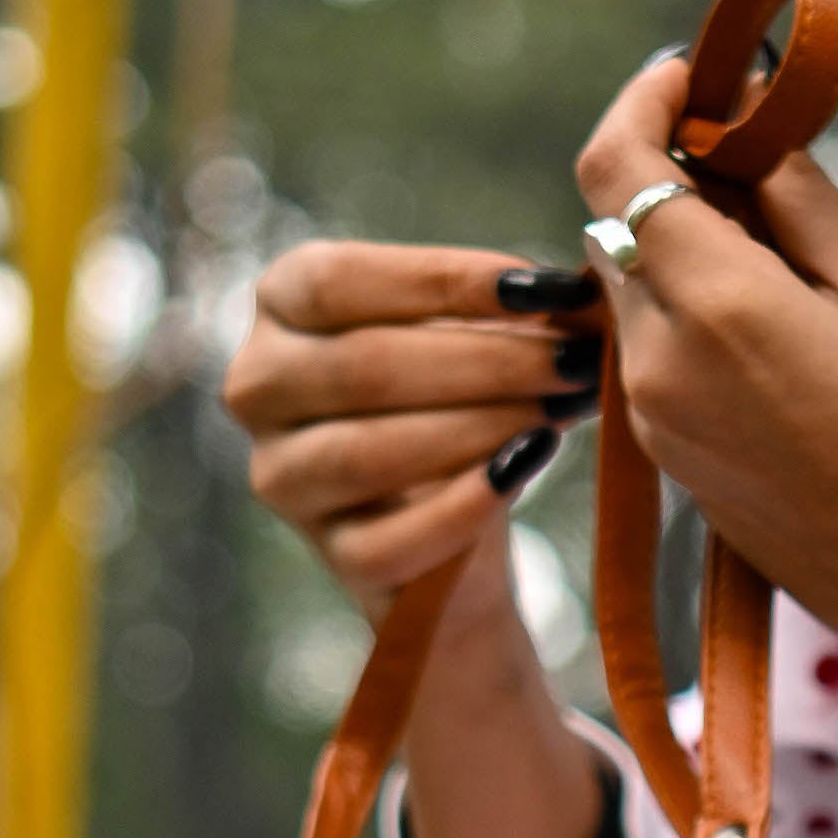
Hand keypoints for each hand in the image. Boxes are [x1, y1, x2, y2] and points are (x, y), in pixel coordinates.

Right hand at [224, 239, 601, 619]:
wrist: (458, 536)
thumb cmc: (459, 404)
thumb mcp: (470, 338)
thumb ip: (503, 310)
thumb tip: (578, 297)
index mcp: (280, 306)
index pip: (339, 282)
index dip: (443, 281)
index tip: (542, 287)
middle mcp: (259, 388)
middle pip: (365, 366)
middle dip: (486, 360)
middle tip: (575, 358)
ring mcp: (285, 479)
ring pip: (370, 451)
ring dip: (479, 426)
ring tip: (561, 407)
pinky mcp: (333, 557)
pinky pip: (395, 539)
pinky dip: (464, 506)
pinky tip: (523, 468)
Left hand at [576, 62, 837, 822]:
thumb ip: (793, 193)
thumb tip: (740, 122)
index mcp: (709, 307)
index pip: (611, 167)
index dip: (644, 103)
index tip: (697, 81)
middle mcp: (658, 371)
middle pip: (621, 233)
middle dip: (674, 183)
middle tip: (768, 166)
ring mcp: (660, 434)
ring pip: (640, 303)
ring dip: (690, 260)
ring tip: (795, 260)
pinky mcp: (683, 479)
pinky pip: (665, 368)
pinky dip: (700, 326)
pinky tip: (789, 339)